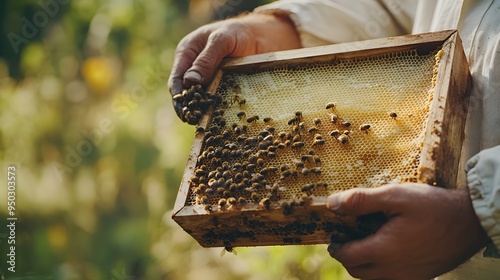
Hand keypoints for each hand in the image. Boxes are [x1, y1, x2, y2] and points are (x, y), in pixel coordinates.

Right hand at [168, 12, 300, 118]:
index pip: (177, 78)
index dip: (178, 96)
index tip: (184, 110)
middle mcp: (194, 67)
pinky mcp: (221, 86)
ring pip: (200, 98)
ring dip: (201, 110)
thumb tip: (190, 81)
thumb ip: (207, 59)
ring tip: (203, 123)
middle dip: (189, 107)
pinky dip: (215, 109)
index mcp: (187, 53)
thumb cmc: (237, 32)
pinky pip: (215, 100)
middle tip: (193, 120)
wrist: (261, 35)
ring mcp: (208, 78)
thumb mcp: (222, 40)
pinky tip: (217, 119)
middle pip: (186, 92)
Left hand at [326, 183, 489, 279]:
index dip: (337, 246)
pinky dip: (382, 268)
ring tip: (368, 240)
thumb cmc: (433, 207)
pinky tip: (389, 248)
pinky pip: (391, 279)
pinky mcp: (420, 278)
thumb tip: (332, 204)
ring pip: (373, 278)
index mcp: (383, 252)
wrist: (471, 222)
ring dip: (364, 263)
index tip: (335, 234)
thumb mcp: (395, 196)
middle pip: (357, 271)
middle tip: (349, 236)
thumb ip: (361, 201)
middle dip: (348, 255)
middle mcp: (394, 272)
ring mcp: (408, 278)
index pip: (346, 257)